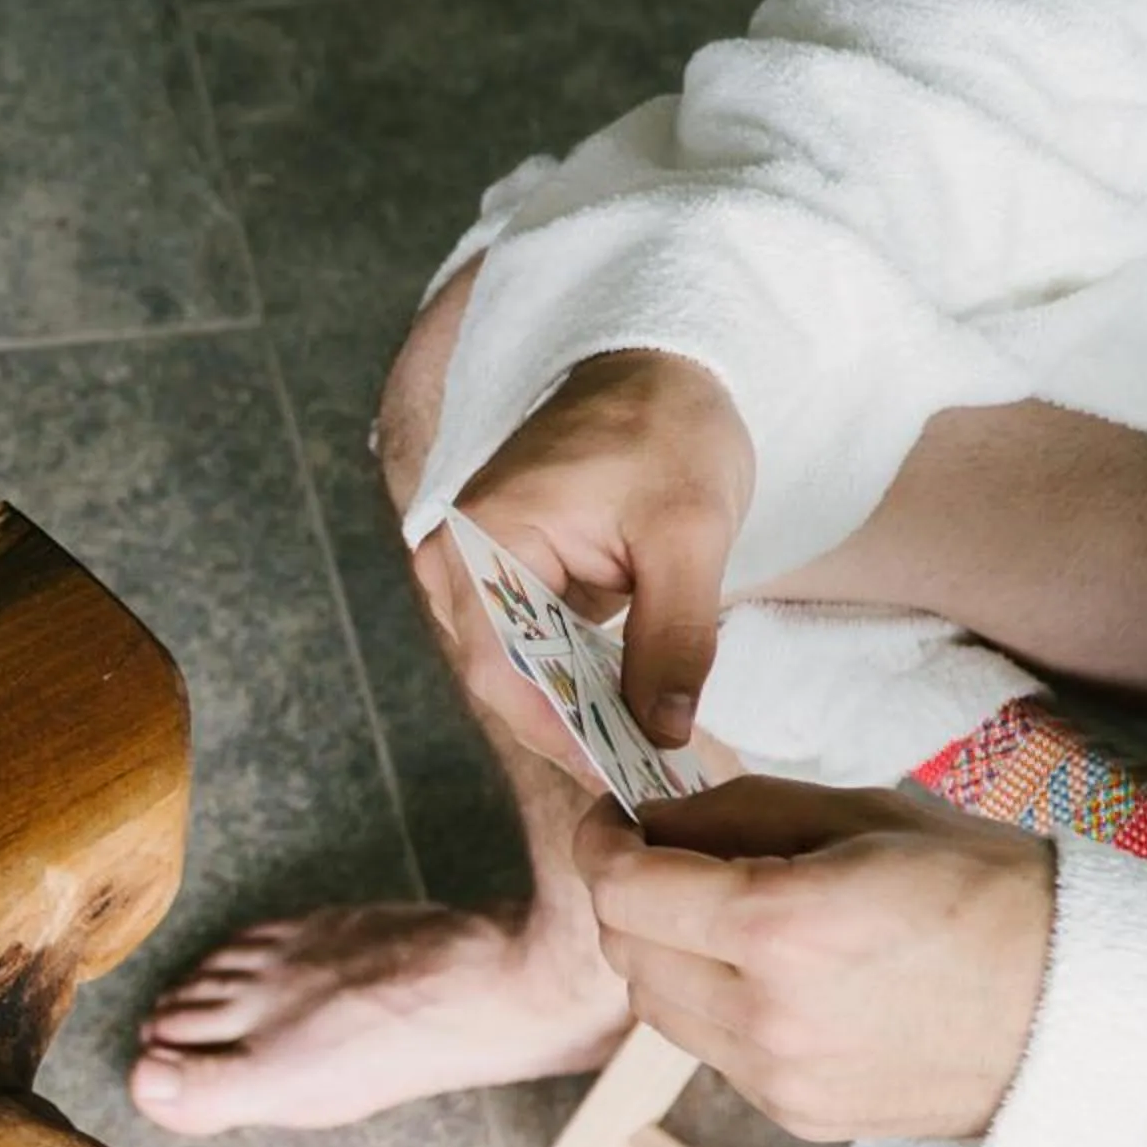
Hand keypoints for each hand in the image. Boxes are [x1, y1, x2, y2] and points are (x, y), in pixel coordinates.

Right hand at [414, 349, 753, 759]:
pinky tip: (635, 707)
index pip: (502, 671)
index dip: (560, 735)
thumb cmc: (668, 431)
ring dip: (581, 712)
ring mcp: (475, 573)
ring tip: (651, 749)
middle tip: (650, 775)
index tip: (623, 779)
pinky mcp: (506, 580)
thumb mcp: (691, 533)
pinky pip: (536, 649)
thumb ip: (675, 637)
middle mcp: (456, 563)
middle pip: (506, 680)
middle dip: (576, 731)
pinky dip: (583, 681)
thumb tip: (664, 735)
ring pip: (521, 673)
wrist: (656, 367)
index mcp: (480, 543)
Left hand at [573, 777, 1053, 1140]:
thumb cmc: (985, 892)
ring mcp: (777, 1077)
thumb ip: (736, 813)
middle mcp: (766, 1014)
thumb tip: (649, 818)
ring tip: (714, 915)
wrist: (1083, 1008)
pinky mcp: (794, 1115)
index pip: (623, 887)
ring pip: (653, 1006)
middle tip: (660, 857)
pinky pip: (706, 1048)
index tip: (609, 821)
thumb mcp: (861, 815)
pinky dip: (706, 1003)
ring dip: (659, 952)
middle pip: (624, 950)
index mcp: (780, 927)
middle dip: (625, 895)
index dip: (598, 843)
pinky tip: (762, 974)